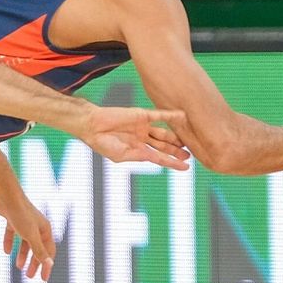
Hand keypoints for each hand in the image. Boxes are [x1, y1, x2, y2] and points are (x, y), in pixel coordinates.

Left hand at [0, 193, 54, 280]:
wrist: (6, 196)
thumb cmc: (21, 214)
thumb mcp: (31, 236)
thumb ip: (39, 251)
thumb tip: (50, 265)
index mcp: (45, 230)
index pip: (49, 252)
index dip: (46, 266)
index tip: (43, 279)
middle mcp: (37, 226)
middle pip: (37, 248)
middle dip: (34, 263)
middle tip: (29, 277)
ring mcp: (24, 222)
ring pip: (25, 242)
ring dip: (23, 255)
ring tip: (18, 267)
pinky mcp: (12, 219)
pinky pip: (12, 234)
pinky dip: (10, 243)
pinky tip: (6, 251)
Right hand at [72, 105, 190, 169]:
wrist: (92, 126)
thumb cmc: (102, 143)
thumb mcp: (121, 156)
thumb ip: (139, 156)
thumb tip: (155, 158)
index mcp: (137, 150)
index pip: (159, 157)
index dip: (172, 162)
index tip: (185, 168)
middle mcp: (142, 138)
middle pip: (164, 146)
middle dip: (176, 151)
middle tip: (189, 156)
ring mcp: (142, 127)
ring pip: (164, 133)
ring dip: (176, 138)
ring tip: (188, 143)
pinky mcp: (141, 115)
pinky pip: (159, 116)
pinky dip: (171, 116)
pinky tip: (182, 116)